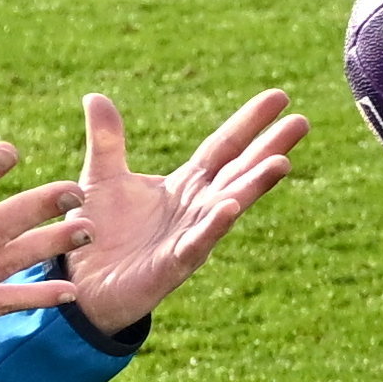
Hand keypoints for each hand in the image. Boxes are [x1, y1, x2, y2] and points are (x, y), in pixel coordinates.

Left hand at [56, 89, 307, 335]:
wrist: (81, 286)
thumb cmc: (98, 233)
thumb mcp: (102, 177)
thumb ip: (107, 139)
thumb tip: (95, 95)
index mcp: (186, 185)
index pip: (224, 147)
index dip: (250, 122)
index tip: (280, 97)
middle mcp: (196, 208)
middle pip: (239, 172)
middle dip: (269, 149)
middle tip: (302, 122)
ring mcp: (189, 237)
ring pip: (229, 206)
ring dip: (254, 186)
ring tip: (281, 163)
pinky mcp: (171, 266)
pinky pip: (196, 244)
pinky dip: (213, 226)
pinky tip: (230, 208)